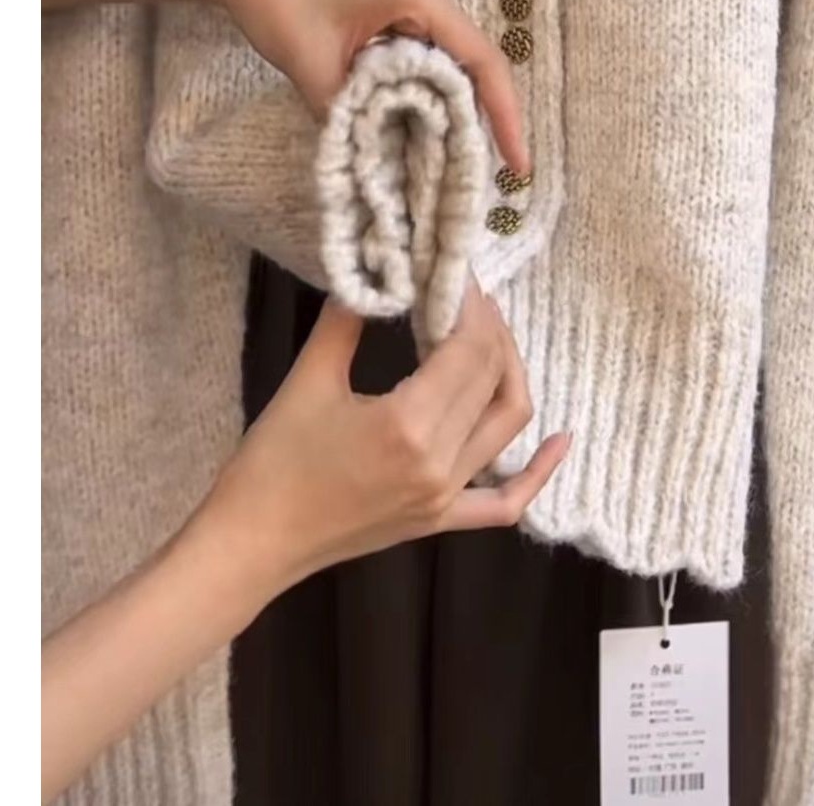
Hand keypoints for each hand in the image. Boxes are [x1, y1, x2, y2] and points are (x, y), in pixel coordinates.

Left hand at [186, 0, 528, 172]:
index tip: (518, 166)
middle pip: (473, 66)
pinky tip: (419, 131)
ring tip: (456, 165)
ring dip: (451, 112)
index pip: (481, 62)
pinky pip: (424, 58)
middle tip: (484, 179)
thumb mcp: (312, 64)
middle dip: (481, 122)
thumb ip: (351, 117)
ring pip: (449, 65)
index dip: (505, 117)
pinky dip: (424, 96)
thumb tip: (381, 166)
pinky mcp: (395, 10)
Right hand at [198, 277, 568, 596]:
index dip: (471, 304)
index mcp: (409, 425)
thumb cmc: (272, 461)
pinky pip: (506, 503)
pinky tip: (561, 439)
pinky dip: (539, 471)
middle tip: (466, 295)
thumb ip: (348, 319)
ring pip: (508, 424)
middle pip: (493, 378)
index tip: (457, 272)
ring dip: (510, 372)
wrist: (251, 543)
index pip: (468, 349)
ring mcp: (445, 497)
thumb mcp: (308, 378)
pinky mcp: (440, 522)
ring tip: (492, 335)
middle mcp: (440, 463)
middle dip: (488, 328)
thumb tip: (378, 270)